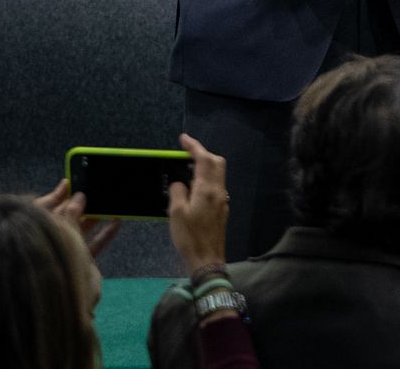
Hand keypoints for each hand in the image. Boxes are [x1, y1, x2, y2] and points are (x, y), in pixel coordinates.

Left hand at [34, 178, 120, 258]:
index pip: (45, 207)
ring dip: (95, 216)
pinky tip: (116, 222)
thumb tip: (73, 190)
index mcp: (35, 230)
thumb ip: (67, 209)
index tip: (73, 182)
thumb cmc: (51, 258)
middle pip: (65, 218)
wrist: (59, 300)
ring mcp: (65, 252)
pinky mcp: (80, 263)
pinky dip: (105, 234)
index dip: (58, 195)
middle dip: (79, 204)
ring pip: (81, 230)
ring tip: (108, 203)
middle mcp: (48, 240)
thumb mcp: (58, 227)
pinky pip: (93, 245)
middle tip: (95, 191)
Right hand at [166, 133, 229, 274]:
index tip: (183, 139)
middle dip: (202, 153)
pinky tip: (194, 187)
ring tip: (187, 169)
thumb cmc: (190, 237)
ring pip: (218, 174)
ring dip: (205, 166)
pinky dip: (206, 178)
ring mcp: (222, 200)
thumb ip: (178, 192)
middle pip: (216, 162)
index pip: (204, 159)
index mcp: (207, 189)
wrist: (207, 259)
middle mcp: (219, 191)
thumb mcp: (176, 213)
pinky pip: (216, 185)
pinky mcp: (221, 209)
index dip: (194, 146)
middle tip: (185, 154)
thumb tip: (180, 183)